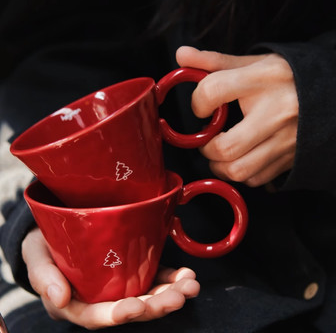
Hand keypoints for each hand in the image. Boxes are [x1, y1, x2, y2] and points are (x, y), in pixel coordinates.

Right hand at [22, 228, 199, 329]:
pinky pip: (152, 278)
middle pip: (129, 308)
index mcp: (75, 303)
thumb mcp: (35, 256)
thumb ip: (43, 276)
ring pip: (146, 295)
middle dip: (155, 305)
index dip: (118, 313)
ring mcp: (117, 286)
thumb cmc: (42, 246)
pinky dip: (170, 278)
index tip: (137, 306)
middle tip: (178, 297)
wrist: (56, 231)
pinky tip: (185, 275)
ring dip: (170, 292)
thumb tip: (58, 299)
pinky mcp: (130, 271)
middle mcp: (99, 299)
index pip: (96, 315)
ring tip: (190, 285)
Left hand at [176, 46, 298, 186]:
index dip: (198, 103)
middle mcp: (276, 113)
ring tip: (220, 153)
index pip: (213, 91)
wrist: (329, 94)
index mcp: (263, 80)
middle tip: (207, 139)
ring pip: (238, 170)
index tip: (202, 108)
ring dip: (219, 166)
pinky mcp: (289, 159)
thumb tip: (182, 55)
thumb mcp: (253, 63)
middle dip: (206, 148)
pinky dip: (240, 173)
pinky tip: (241, 158)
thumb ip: (214, 62)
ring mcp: (285, 140)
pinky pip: (254, 179)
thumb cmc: (285, 78)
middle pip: (225, 147)